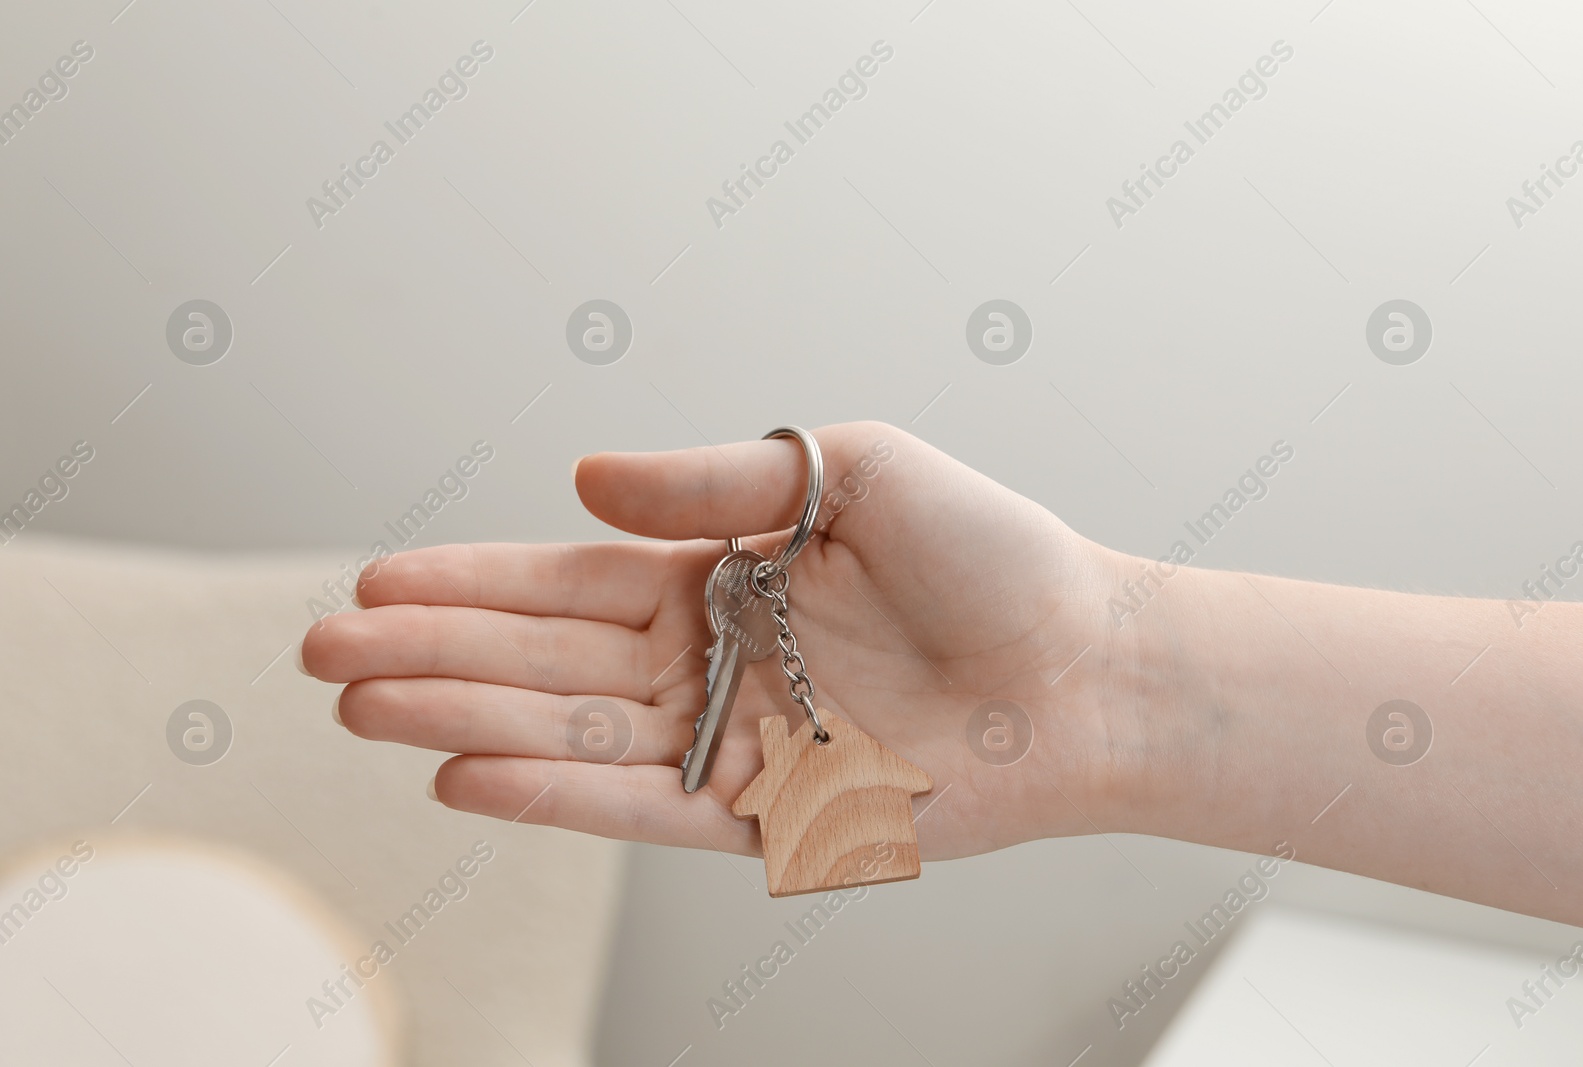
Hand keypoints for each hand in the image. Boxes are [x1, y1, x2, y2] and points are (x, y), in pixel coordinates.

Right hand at [299, 422, 1128, 860]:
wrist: (1087, 663)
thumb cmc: (990, 555)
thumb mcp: (847, 470)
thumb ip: (715, 478)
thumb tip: (580, 473)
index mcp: (722, 574)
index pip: (569, 580)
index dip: (471, 583)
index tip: (375, 581)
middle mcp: (712, 661)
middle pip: (547, 661)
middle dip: (433, 654)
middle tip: (322, 654)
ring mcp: (734, 742)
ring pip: (574, 733)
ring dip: (466, 718)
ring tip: (362, 708)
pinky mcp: (769, 816)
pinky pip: (643, 805)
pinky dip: (556, 793)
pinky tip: (467, 773)